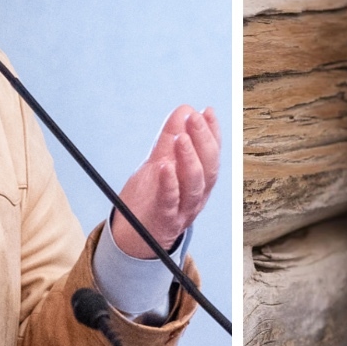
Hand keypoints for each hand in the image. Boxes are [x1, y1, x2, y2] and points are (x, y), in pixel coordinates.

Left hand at [110, 106, 219, 259]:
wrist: (133, 236)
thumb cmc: (150, 198)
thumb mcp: (161, 163)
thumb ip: (170, 138)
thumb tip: (185, 109)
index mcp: (200, 181)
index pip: (212, 154)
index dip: (213, 132)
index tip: (207, 111)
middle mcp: (197, 196)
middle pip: (208, 168)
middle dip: (203, 140)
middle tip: (194, 118)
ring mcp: (183, 210)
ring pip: (195, 185)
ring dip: (190, 159)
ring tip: (180, 138)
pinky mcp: (165, 220)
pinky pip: (170, 202)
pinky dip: (169, 184)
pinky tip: (164, 167)